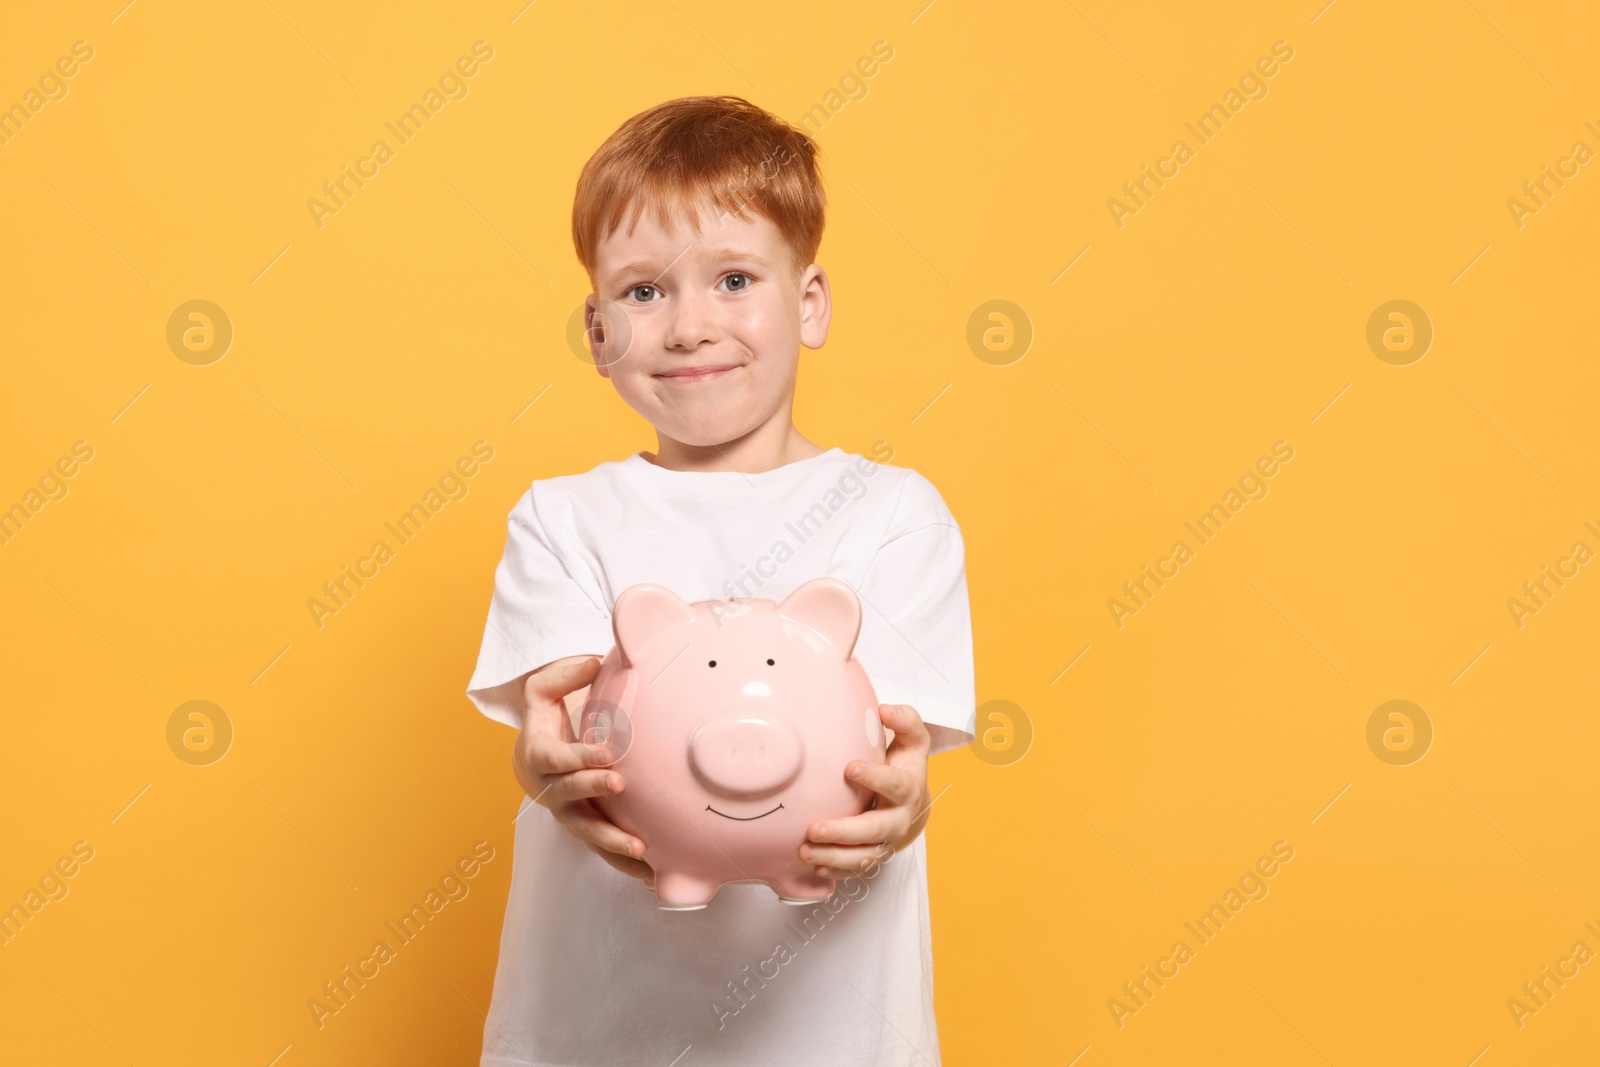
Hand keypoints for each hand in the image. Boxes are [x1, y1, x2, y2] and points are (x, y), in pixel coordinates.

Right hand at [513, 655, 655, 890]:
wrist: (535, 757)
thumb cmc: (546, 719)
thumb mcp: (542, 689)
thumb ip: (565, 674)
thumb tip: (594, 662)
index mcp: (540, 756)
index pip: (558, 759)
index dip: (580, 757)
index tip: (607, 752)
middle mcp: (552, 790)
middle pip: (570, 798)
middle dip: (594, 792)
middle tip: (621, 786)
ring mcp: (569, 813)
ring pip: (587, 833)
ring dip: (611, 843)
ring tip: (641, 850)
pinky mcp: (587, 828)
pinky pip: (603, 850)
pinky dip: (625, 864)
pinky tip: (653, 876)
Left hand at [799, 704, 932, 879]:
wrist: (914, 806)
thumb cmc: (905, 767)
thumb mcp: (912, 741)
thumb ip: (904, 721)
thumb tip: (884, 709)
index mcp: (909, 789)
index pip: (895, 784)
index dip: (875, 778)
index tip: (849, 768)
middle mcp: (899, 820)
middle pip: (875, 830)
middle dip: (845, 832)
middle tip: (814, 828)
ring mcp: (886, 842)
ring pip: (863, 856)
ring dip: (834, 857)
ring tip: (805, 851)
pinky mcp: (873, 856)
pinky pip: (855, 869)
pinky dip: (836, 871)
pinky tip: (813, 866)